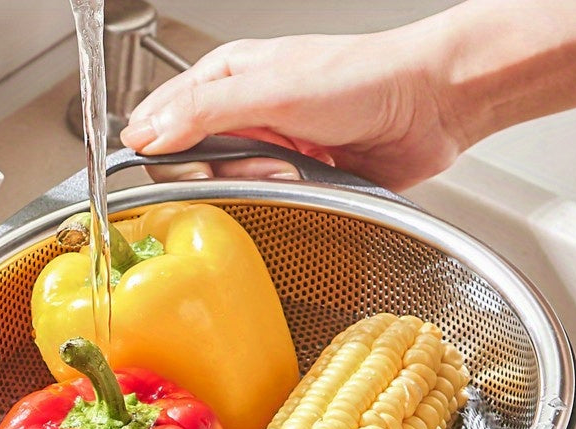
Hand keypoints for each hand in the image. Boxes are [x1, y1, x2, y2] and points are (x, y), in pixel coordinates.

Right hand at [121, 1, 575, 191]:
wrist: (427, 107)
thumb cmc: (361, 79)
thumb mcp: (272, 87)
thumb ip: (204, 110)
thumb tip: (147, 132)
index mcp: (228, 77)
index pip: (163, 118)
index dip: (156, 149)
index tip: (164, 172)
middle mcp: (244, 113)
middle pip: (196, 161)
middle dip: (222, 171)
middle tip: (255, 164)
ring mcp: (271, 149)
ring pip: (232, 187)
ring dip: (259, 186)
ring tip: (292, 168)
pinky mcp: (296, 180)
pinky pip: (268, 204)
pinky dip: (281, 200)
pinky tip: (304, 184)